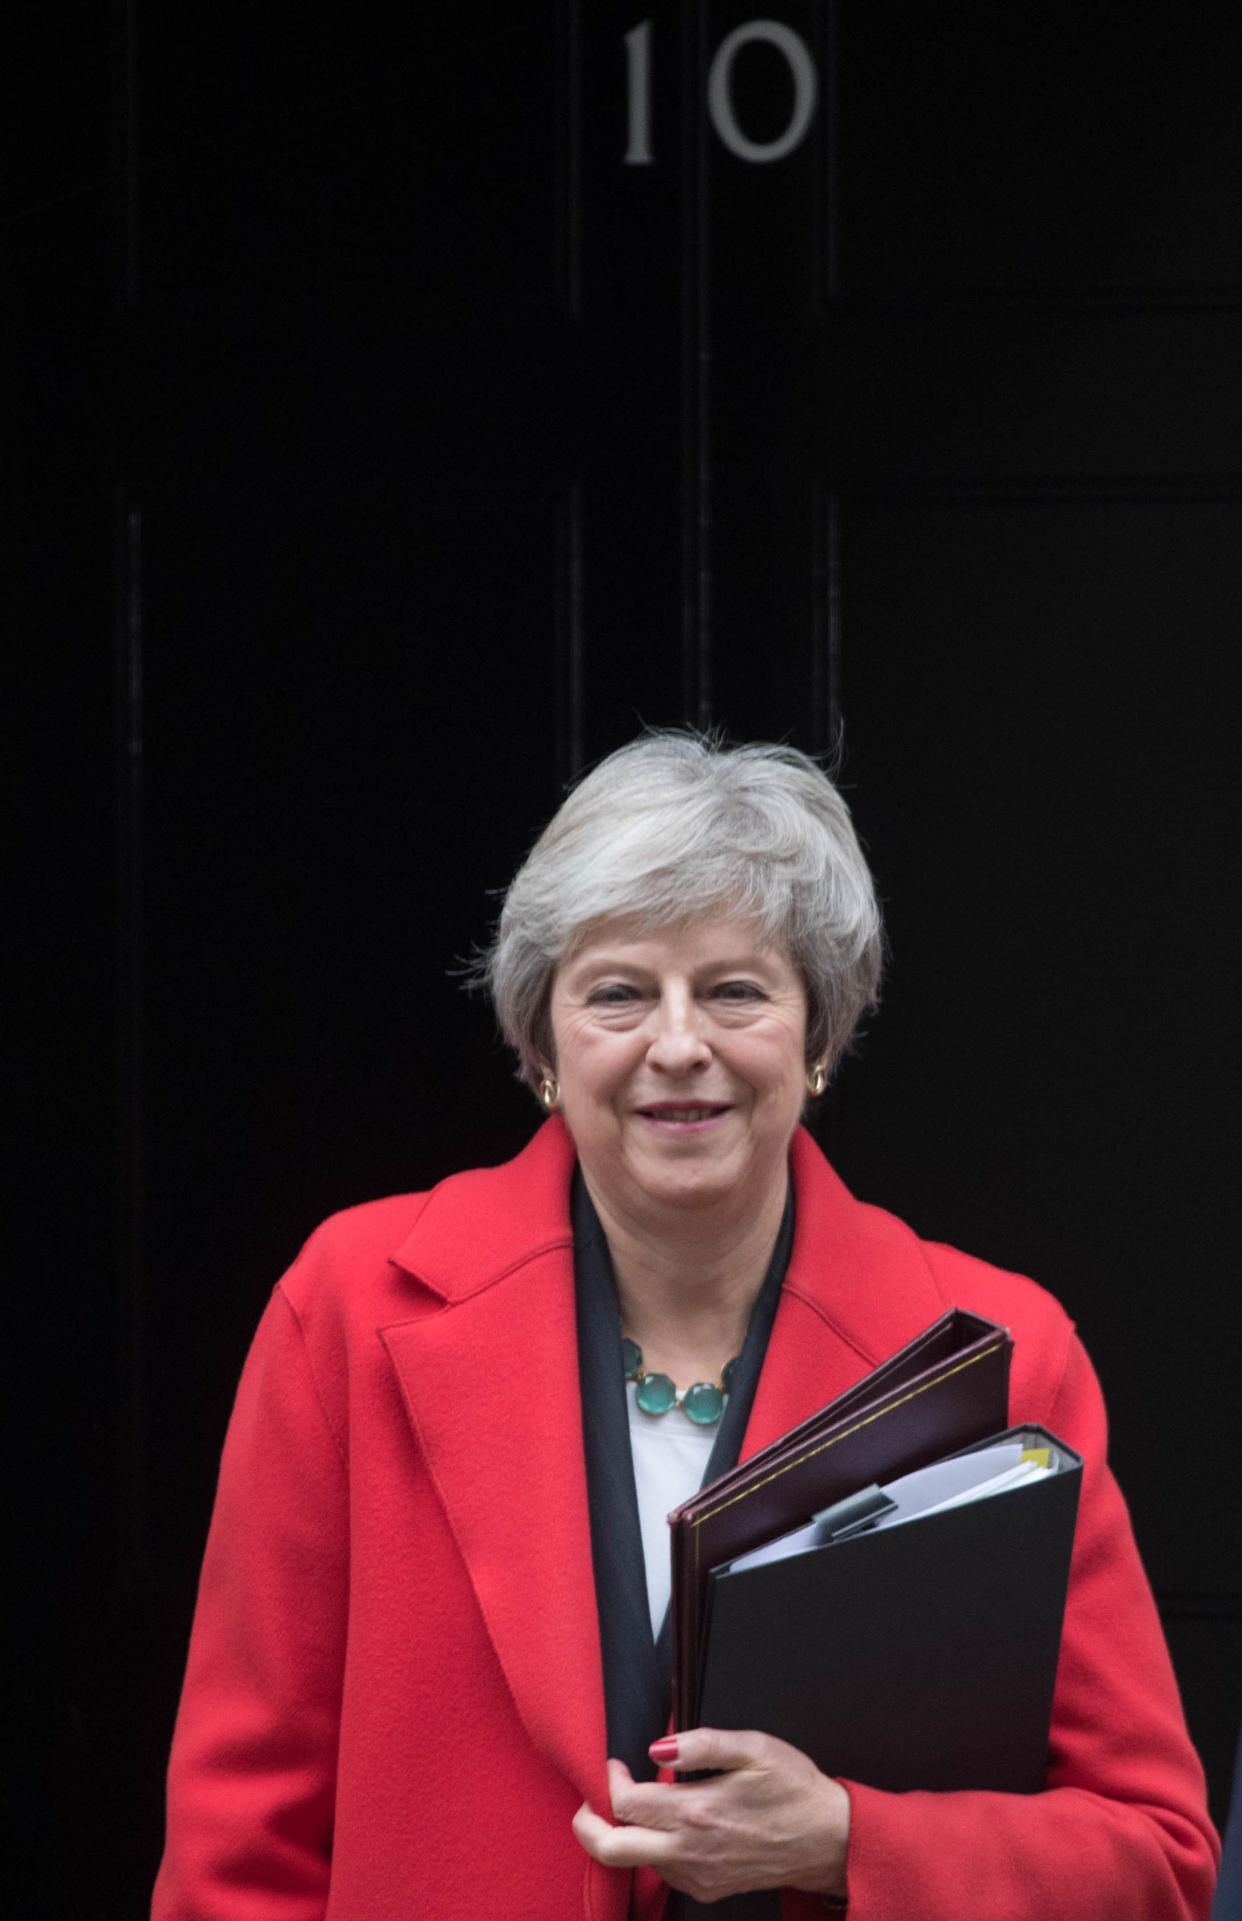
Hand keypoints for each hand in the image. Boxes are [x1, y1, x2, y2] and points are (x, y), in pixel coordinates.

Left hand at [572, 1727, 849, 1903]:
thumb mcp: (754, 1748)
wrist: (828, 1841)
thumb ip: (702, 1744)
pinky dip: (651, 1850)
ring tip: (635, 1805)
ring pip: (635, 1863)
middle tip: (590, 1800)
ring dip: (624, 1835)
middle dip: (587, 1824)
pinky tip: (667, 1826)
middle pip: (612, 1849)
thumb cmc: (794, 1789)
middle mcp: (691, 1852)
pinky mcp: (707, 1890)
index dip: (611, 1780)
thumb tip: (658, 1747)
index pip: (626, 1804)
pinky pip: (663, 1873)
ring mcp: (698, 1876)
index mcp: (698, 1813)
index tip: (616, 1762)